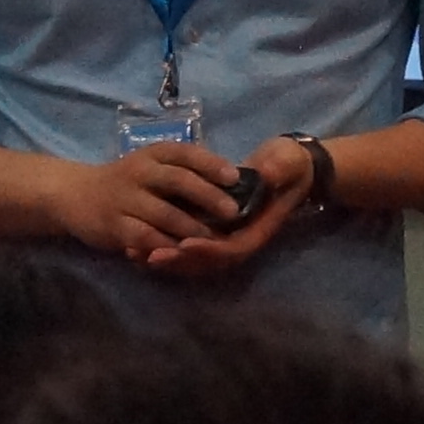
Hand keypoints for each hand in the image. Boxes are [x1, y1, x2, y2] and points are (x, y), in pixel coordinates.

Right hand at [55, 140, 286, 269]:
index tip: (234, 177)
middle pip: (178, 180)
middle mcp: (139, 171)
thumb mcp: (150, 167)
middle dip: (208, 196)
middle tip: (232, 212)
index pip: (185, 152)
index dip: (211, 163)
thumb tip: (231, 187)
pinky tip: (182, 251)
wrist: (75, 194)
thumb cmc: (127, 182)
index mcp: (153, 154)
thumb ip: (182, 173)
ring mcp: (125, 198)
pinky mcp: (114, 224)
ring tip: (214, 239)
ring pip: (165, 213)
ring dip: (193, 227)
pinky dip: (166, 245)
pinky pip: (145, 237)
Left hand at [120, 136, 312, 277]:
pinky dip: (163, 247)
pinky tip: (136, 245)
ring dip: (166, 258)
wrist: (288, 166)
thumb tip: (265, 175)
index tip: (185, 244)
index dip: (209, 250)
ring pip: (193, 258)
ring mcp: (224, 236)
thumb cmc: (288, 164)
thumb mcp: (286, 162)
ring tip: (136, 252)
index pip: (233, 248)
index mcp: (258, 228)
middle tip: (150, 255)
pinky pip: (185, 246)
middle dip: (180, 260)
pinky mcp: (210, 229)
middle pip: (208, 261)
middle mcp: (239, 238)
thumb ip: (277, 169)